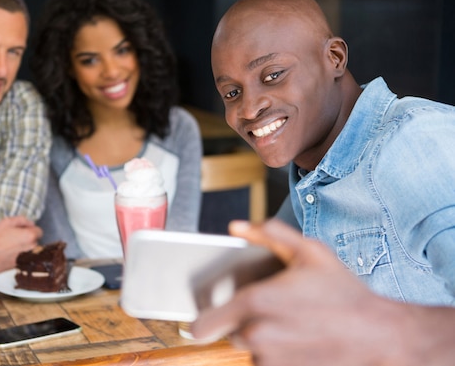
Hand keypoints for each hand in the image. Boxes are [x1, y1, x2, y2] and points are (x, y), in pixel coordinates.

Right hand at [0, 216, 42, 275]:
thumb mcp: (7, 222)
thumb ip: (22, 220)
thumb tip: (31, 224)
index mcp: (30, 236)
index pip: (39, 232)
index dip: (30, 230)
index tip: (23, 231)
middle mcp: (31, 249)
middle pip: (35, 242)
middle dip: (28, 240)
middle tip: (14, 239)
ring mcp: (26, 260)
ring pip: (29, 252)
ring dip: (24, 250)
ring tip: (10, 248)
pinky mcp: (19, 268)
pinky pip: (23, 261)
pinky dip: (18, 259)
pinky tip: (8, 256)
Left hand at [191, 218, 407, 365]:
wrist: (377, 333)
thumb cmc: (343, 291)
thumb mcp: (309, 251)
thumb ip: (269, 234)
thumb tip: (236, 227)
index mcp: (256, 302)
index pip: (203, 324)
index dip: (200, 320)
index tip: (201, 319)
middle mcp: (257, 334)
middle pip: (230, 332)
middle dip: (244, 321)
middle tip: (274, 309)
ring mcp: (271, 359)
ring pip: (250, 348)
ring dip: (263, 338)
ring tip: (293, 323)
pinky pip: (267, 362)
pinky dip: (277, 352)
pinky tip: (299, 338)